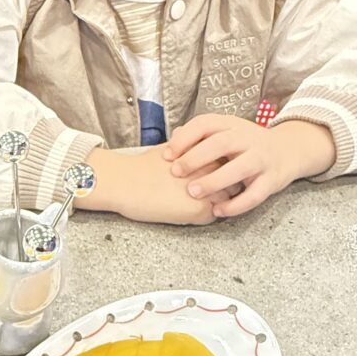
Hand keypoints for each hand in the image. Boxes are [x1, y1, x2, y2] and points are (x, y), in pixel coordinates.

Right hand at [76, 146, 230, 225]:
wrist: (125, 182)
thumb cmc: (141, 167)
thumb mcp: (169, 148)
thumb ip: (185, 145)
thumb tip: (185, 139)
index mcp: (205, 151)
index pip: (227, 162)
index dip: (219, 170)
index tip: (209, 176)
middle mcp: (212, 168)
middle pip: (232, 180)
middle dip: (223, 185)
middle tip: (206, 192)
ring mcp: (209, 189)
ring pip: (225, 200)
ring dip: (216, 203)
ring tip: (195, 204)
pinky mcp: (200, 209)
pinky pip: (212, 216)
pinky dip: (203, 217)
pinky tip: (186, 213)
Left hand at [163, 115, 336, 217]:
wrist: (287, 150)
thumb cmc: (243, 145)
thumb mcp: (224, 134)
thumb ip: (200, 138)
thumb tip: (171, 143)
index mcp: (231, 125)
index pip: (206, 124)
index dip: (185, 138)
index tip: (166, 155)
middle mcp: (248, 138)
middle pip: (221, 143)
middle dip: (196, 157)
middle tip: (175, 172)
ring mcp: (261, 158)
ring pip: (239, 168)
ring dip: (214, 180)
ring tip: (193, 192)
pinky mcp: (272, 179)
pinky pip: (255, 194)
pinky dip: (236, 204)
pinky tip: (217, 210)